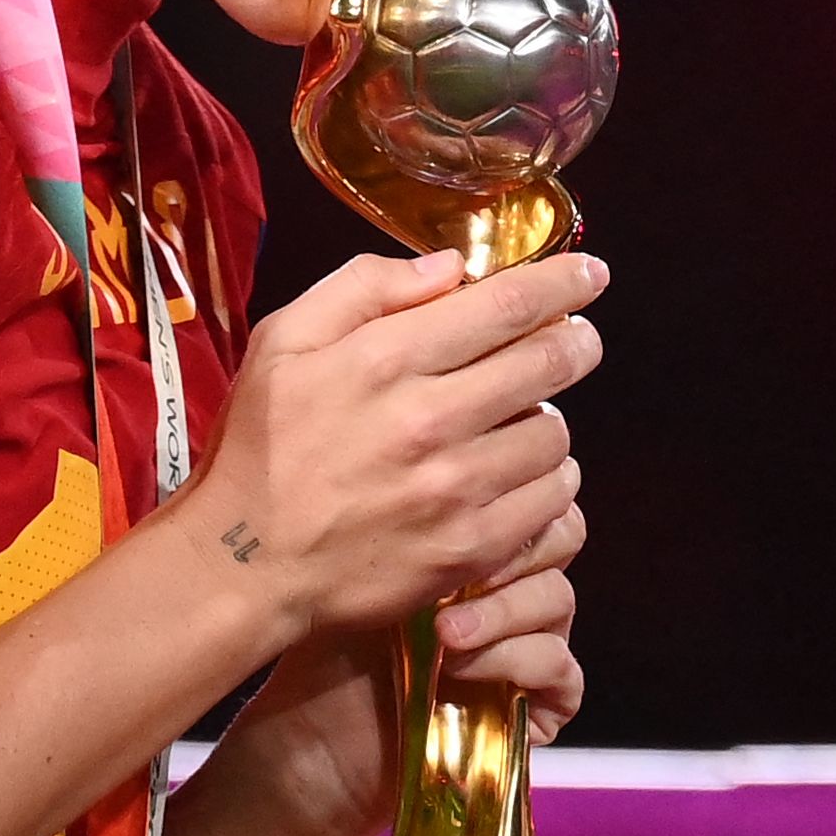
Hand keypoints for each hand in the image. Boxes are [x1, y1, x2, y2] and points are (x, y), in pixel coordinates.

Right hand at [174, 247, 604, 641]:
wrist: (245, 566)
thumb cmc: (260, 450)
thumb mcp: (282, 342)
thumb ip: (363, 288)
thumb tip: (448, 269)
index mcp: (384, 358)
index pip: (506, 304)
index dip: (562, 284)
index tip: (589, 274)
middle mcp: (428, 419)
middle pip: (547, 362)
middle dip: (575, 343)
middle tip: (578, 341)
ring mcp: (453, 488)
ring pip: (554, 433)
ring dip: (550, 417)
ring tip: (523, 418)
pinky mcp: (469, 547)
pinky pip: (548, 501)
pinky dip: (549, 480)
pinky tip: (523, 474)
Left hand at [203, 480, 586, 835]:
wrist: (314, 742)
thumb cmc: (327, 646)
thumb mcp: (359, 563)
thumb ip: (404, 507)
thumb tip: (440, 442)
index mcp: (476, 541)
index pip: (529, 488)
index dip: (507, 489)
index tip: (454, 498)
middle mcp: (509, 587)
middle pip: (561, 532)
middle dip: (516, 542)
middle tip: (463, 564)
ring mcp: (527, 645)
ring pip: (558, 599)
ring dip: (506, 608)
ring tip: (447, 631)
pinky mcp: (536, 704)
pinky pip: (562, 670)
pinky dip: (519, 661)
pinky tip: (463, 667)